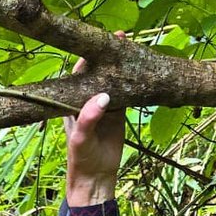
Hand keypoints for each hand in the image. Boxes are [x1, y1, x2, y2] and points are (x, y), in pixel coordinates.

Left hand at [64, 52, 124, 203]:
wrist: (96, 178)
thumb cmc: (81, 159)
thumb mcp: (81, 139)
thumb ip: (89, 118)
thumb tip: (104, 96)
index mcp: (71, 101)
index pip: (80, 72)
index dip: (91, 55)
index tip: (103, 41)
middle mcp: (87, 99)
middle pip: (100, 70)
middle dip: (110, 55)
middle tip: (124, 37)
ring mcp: (105, 104)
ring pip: (115, 79)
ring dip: (124, 65)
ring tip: (136, 48)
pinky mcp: (119, 112)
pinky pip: (128, 92)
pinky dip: (135, 82)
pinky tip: (144, 69)